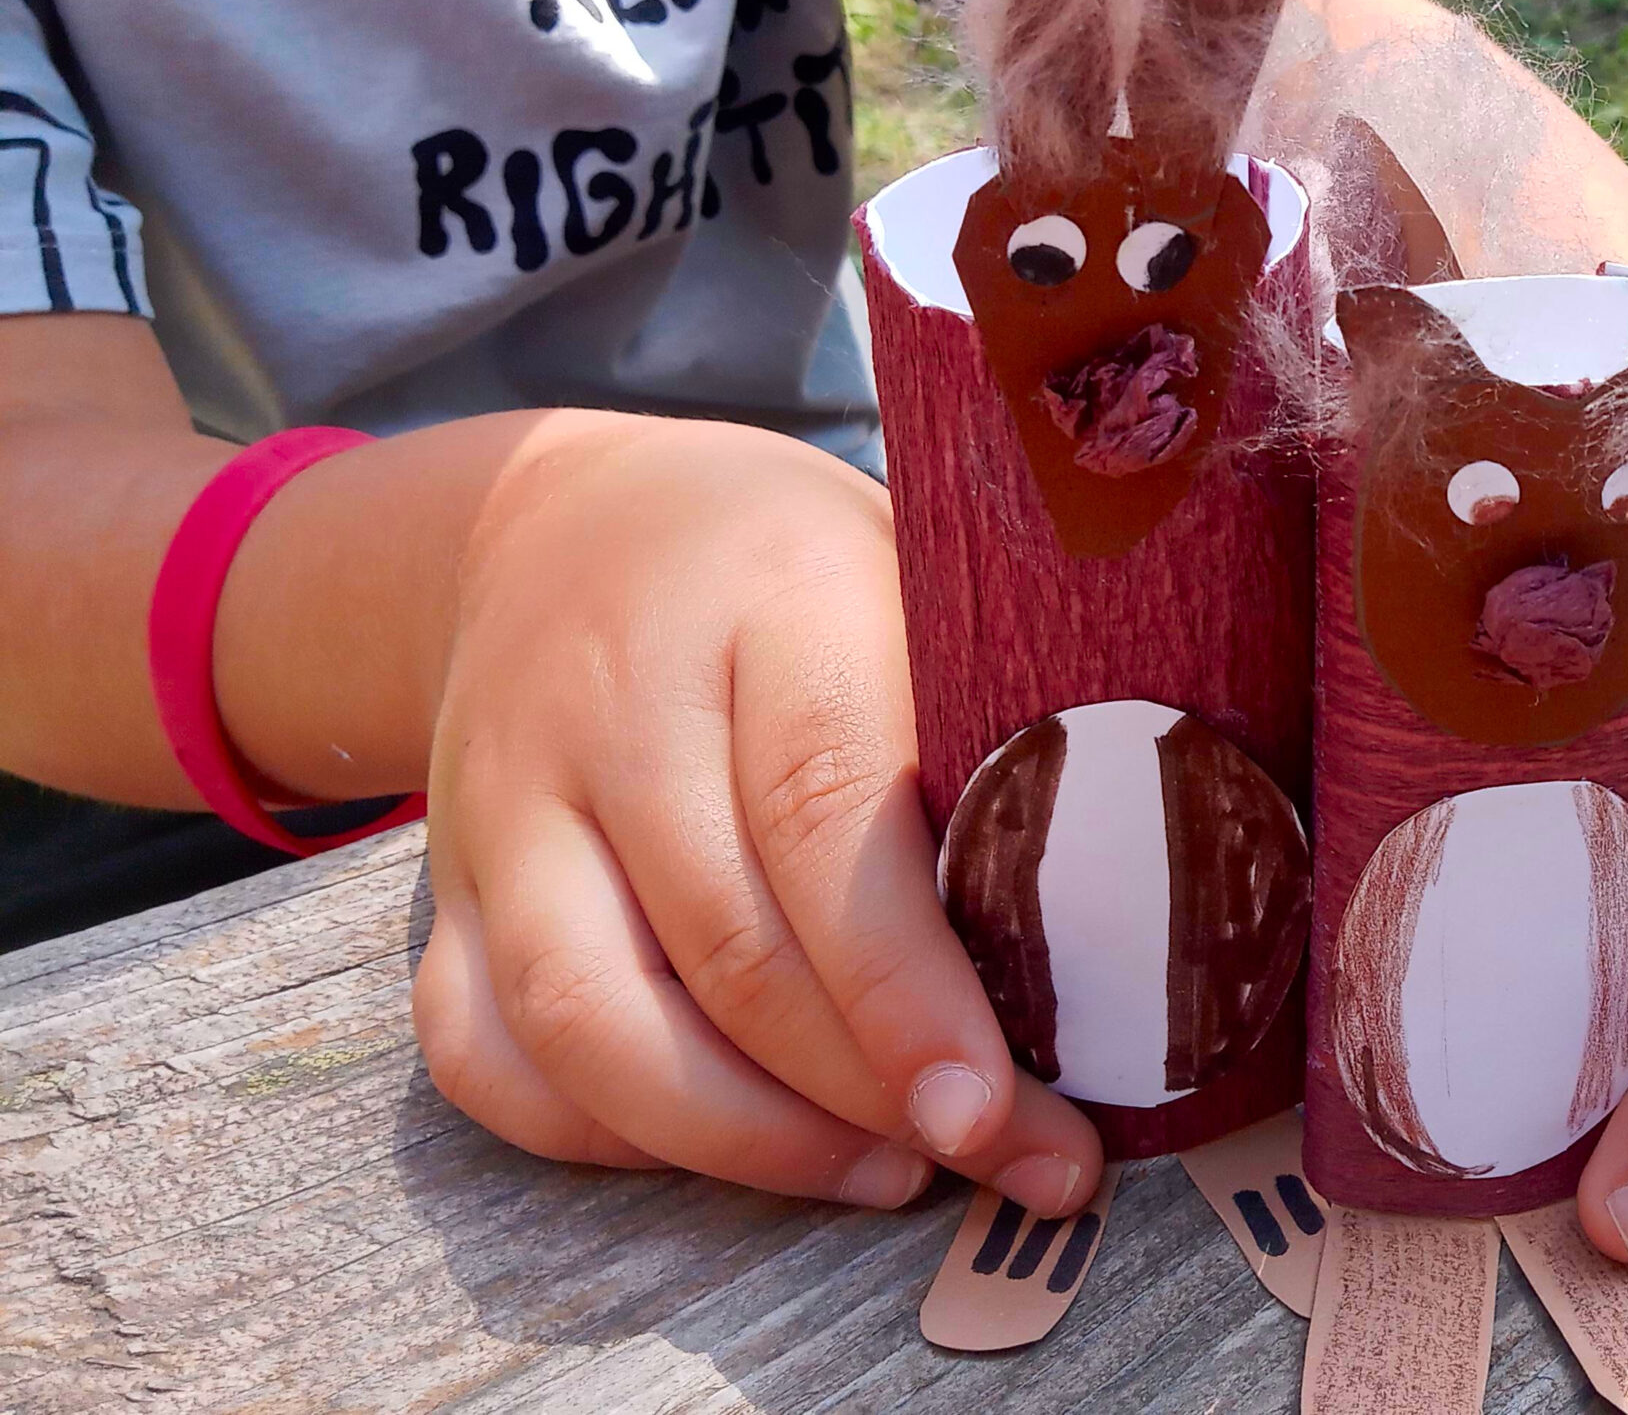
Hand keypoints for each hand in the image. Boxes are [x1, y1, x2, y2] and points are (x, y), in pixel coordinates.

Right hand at [408, 417, 1102, 1216]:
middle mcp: (610, 708)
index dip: (908, 983)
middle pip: (725, 946)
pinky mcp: (446, 888)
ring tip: (889, 1170)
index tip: (994, 1105)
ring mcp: (506, 805)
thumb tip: (1115, 932)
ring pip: (589, 1023)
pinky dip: (612, 1140)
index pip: (823, 809)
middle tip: (1010, 1157)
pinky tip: (743, 1149)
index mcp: (761, 602)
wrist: (562, 522)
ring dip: (750, 1141)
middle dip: (873, 1092)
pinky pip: (489, 1055)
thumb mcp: (910, 581)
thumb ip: (987, 727)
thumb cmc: (793, 573)